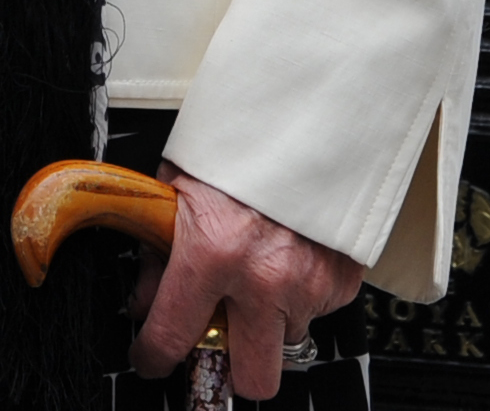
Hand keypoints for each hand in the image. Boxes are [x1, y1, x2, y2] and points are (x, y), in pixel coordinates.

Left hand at [125, 164, 357, 401]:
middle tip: (222, 338)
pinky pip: (318, 310)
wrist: (305, 113)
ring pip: (288, 339)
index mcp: (212, 251)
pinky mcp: (342, 278)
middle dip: (235, 365)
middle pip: (253, 377)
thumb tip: (147, 301)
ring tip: (260, 270)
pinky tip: (288, 255)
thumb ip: (159, 252)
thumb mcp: (177, 189)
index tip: (153, 358)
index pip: (173, 336)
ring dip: (271, 318)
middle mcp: (263, 277)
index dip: (154, 356)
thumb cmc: (238, 146)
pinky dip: (302, 292)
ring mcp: (308, 282)